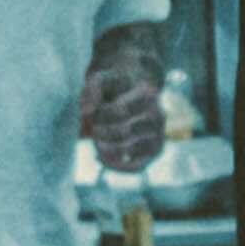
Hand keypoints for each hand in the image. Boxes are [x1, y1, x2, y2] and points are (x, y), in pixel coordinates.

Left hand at [78, 59, 167, 174]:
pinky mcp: (155, 150)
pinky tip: (100, 156)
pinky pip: (136, 166)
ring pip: (126, 150)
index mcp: (148, 94)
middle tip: (93, 127)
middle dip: (100, 132)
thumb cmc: (114, 86)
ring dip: (103, 148)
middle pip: (122, 132)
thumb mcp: (102, 79)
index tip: (94, 110)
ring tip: (96, 140)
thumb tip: (85, 111)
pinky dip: (115, 165)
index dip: (99, 114)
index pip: (119, 112)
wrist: (133, 91)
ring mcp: (158, 134)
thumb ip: (92, 88)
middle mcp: (158, 115)